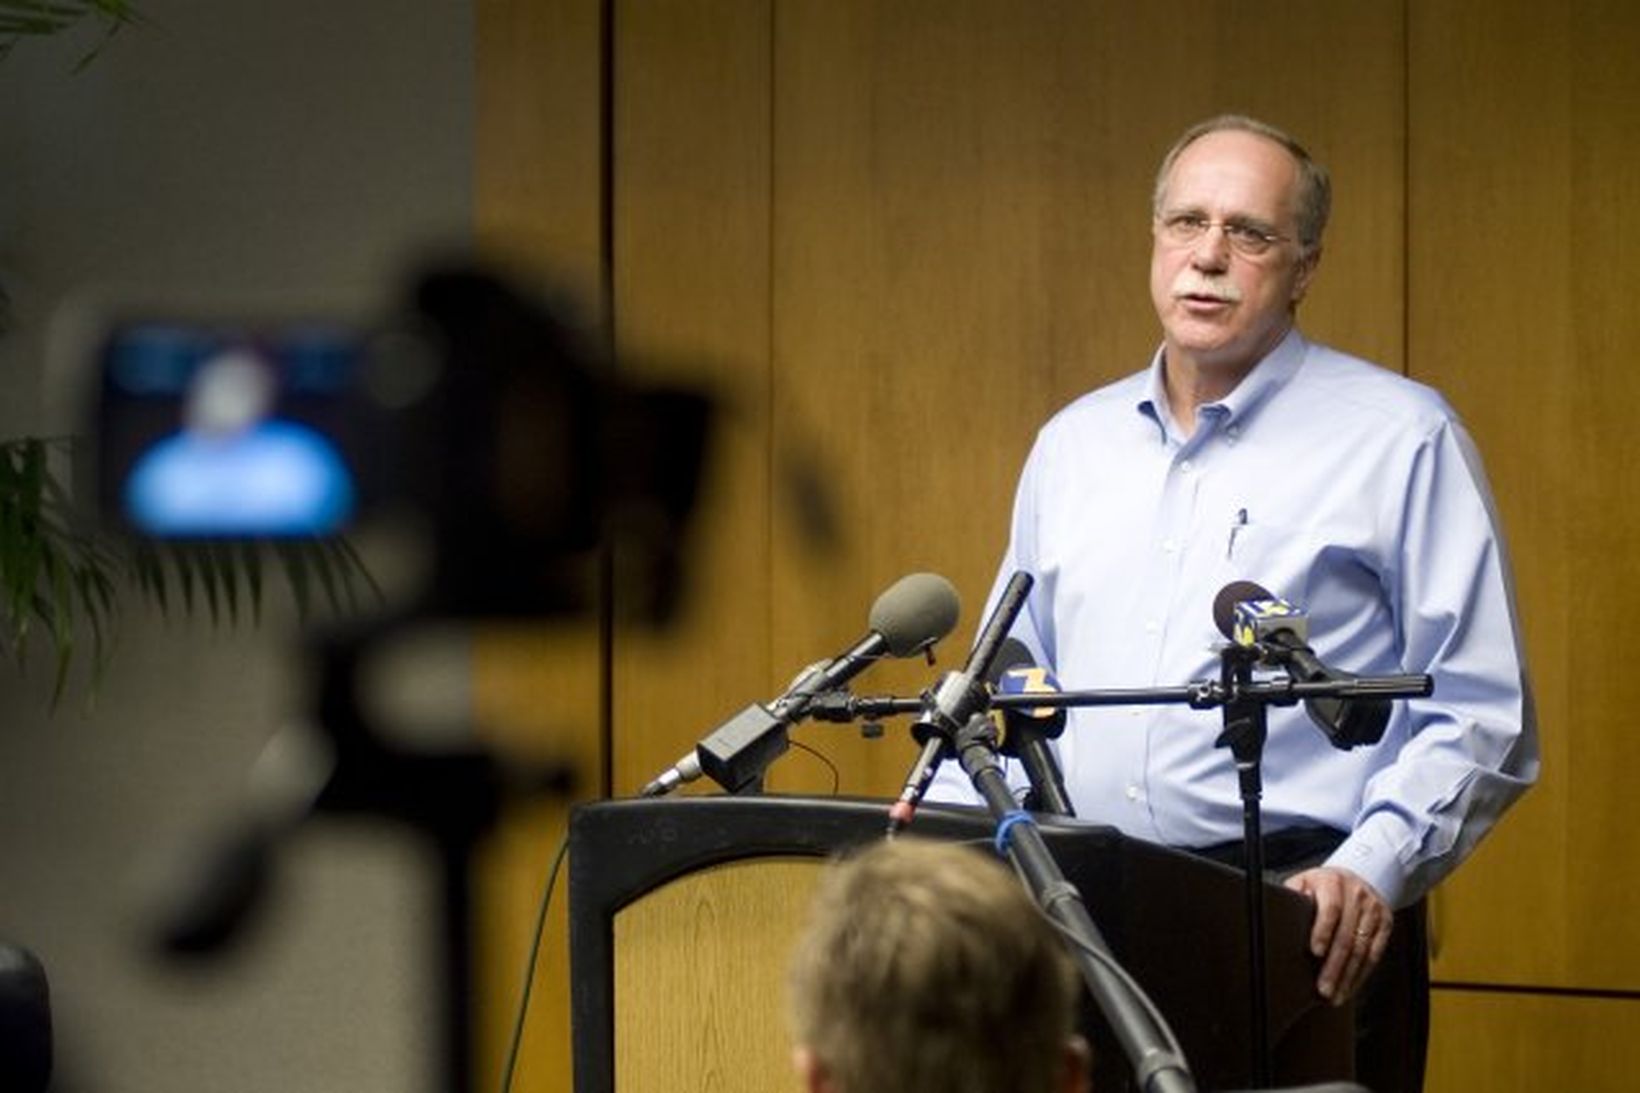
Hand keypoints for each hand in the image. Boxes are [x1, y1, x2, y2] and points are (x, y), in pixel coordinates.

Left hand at [1283, 866, 1390, 1005]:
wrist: (1353, 877)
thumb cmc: (1319, 886)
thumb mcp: (1303, 882)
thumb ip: (1293, 897)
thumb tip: (1280, 919)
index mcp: (1332, 881)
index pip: (1331, 909)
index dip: (1323, 931)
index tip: (1315, 952)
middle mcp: (1357, 893)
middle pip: (1347, 935)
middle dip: (1335, 966)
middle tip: (1324, 989)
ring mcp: (1374, 908)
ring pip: (1363, 949)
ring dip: (1349, 976)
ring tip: (1336, 996)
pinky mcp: (1386, 922)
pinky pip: (1375, 953)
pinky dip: (1362, 973)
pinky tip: (1351, 986)